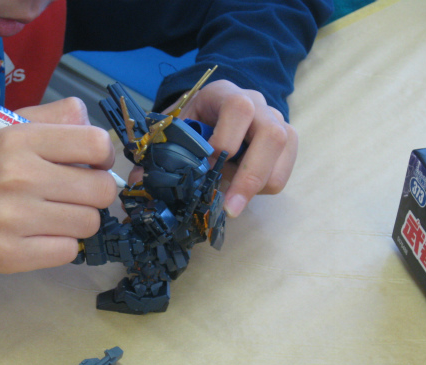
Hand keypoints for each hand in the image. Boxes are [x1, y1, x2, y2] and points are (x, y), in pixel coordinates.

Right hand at [0, 97, 117, 281]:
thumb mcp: (10, 134)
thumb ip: (54, 119)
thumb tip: (91, 124)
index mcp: (19, 139)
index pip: (95, 143)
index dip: (104, 157)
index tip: (94, 165)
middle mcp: (17, 176)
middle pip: (102, 188)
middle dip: (97, 194)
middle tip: (77, 195)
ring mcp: (13, 218)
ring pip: (90, 222)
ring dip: (79, 222)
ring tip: (56, 216)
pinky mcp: (11, 253)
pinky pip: (69, 250)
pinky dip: (62, 246)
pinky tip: (43, 237)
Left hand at [172, 79, 297, 217]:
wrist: (217, 110)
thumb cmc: (194, 122)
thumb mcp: (175, 128)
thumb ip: (159, 151)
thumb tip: (138, 182)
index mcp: (225, 95)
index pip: (237, 110)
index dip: (225, 143)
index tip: (207, 171)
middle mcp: (258, 104)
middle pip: (272, 135)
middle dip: (250, 176)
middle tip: (229, 208)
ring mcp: (277, 121)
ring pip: (284, 153)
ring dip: (259, 184)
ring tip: (233, 203)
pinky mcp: (287, 141)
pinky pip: (286, 167)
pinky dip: (266, 185)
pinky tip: (243, 191)